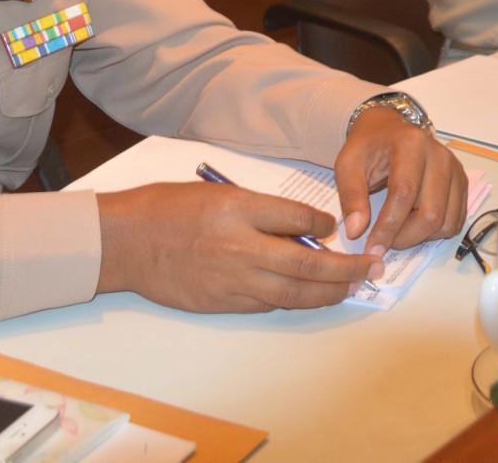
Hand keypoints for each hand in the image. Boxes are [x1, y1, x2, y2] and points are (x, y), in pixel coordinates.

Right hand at [96, 181, 374, 312]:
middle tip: (370, 270)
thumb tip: (305, 225)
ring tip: (348, 289)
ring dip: (326, 293)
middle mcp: (240, 247)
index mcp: (239, 210)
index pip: (297, 218)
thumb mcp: (218, 192)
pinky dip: (290, 300)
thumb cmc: (169, 208)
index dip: (324, 223)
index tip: (336, 227)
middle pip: (306, 264)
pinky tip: (303, 296)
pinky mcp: (221, 304)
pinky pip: (265, 304)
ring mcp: (231, 281)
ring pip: (292, 293)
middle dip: (344, 269)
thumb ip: (262, 209)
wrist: (127, 242)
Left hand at [334, 106, 467, 258]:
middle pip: (431, 213)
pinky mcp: (462, 183)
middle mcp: (440, 155)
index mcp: (411, 144)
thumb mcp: (348, 164)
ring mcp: (455, 170)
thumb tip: (356, 231)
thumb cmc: (368, 147)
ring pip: (446, 222)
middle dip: (406, 237)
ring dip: (420, 236)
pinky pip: (456, 221)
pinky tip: (414, 223)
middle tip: (385, 241)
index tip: (372, 248)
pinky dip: (435, 232)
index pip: (404, 194)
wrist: (388, 130)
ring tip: (398, 228)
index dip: (388, 227)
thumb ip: (351, 196)